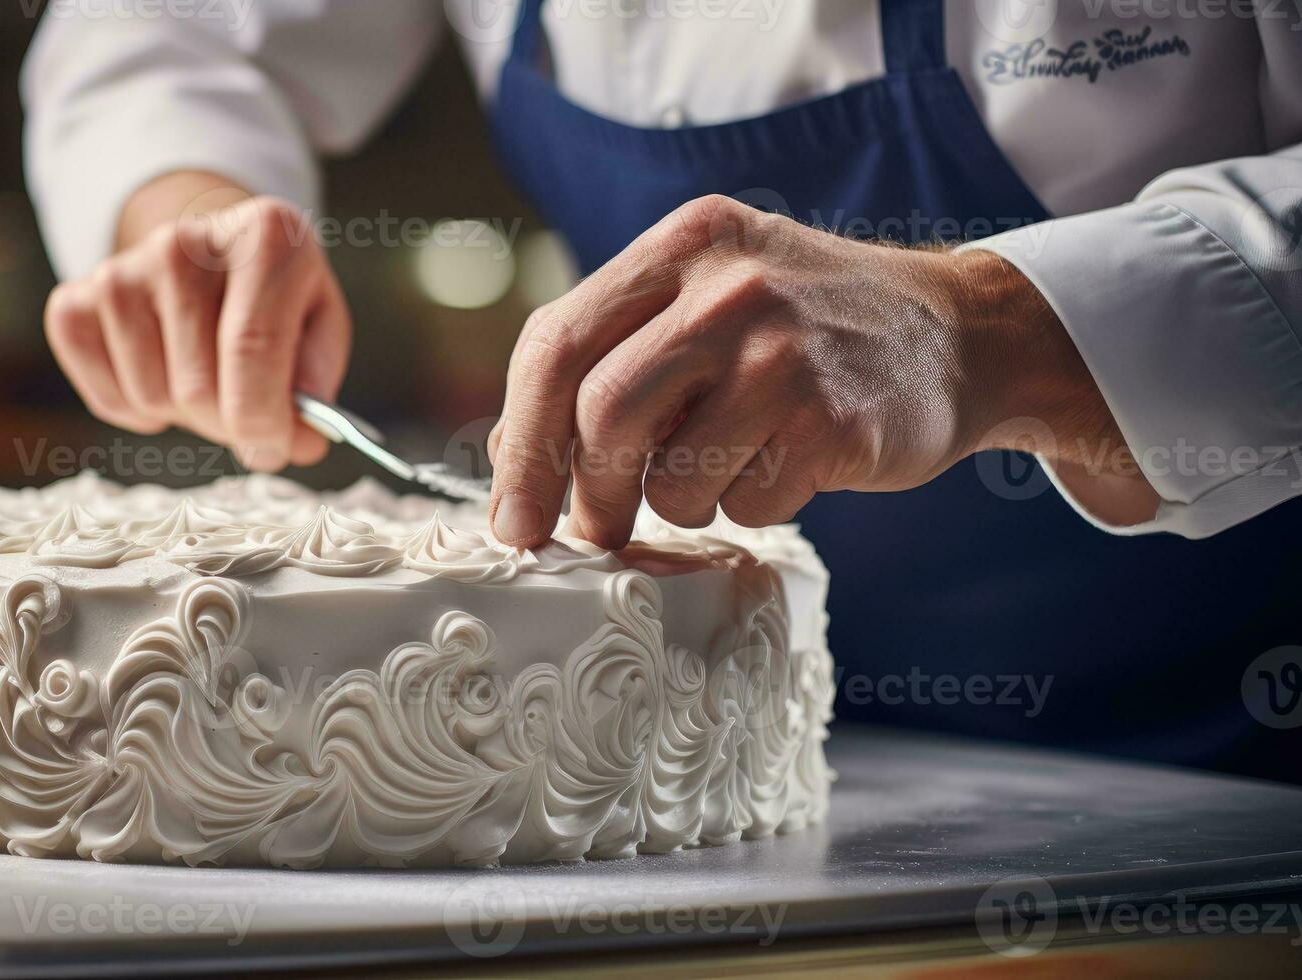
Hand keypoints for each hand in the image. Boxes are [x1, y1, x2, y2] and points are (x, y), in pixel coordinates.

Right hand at [43, 172, 351, 471]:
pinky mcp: (74, 302)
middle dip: (229, 427)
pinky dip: (137, 413)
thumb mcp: (319, 321)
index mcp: (264, 236)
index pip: (253, 349)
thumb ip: (317, 380)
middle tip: (249, 419)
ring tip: (206, 378)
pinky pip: (107, 400)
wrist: (208, 255)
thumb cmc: (272, 298)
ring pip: (152, 398)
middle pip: (198, 387)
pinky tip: (163, 375)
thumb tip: (299, 436)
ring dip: (185, 416)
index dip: (264, 421)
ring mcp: (120, 270)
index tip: (274, 450)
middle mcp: (183, 243)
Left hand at [487, 194, 1154, 548]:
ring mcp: (785, 349)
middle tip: (598, 530)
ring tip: (728, 465)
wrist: (961, 333)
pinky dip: (754, 506)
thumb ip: (615, 356)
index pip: (556, 344)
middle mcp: (730, 285)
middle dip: (588, 495)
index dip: (521, 444)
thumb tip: (512, 456)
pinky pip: (747, 503)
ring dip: (681, 501)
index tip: (514, 520)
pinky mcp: (834, 418)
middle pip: (602, 415)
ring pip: (671, 475)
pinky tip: (791, 464)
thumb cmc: (805, 331)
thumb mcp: (709, 300)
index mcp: (681, 246)